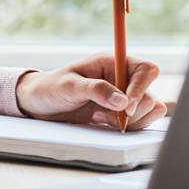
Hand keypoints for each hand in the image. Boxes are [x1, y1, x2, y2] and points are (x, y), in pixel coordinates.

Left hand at [15, 52, 166, 130]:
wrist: (38, 104)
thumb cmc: (50, 87)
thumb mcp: (69, 86)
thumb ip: (96, 90)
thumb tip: (122, 100)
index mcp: (112, 62)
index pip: (146, 70)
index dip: (142, 88)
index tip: (125, 106)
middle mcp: (122, 77)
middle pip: (150, 94)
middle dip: (132, 110)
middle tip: (104, 115)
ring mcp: (124, 95)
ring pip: (150, 109)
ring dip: (131, 120)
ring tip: (100, 118)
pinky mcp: (121, 112)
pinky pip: (141, 120)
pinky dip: (128, 126)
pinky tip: (102, 122)